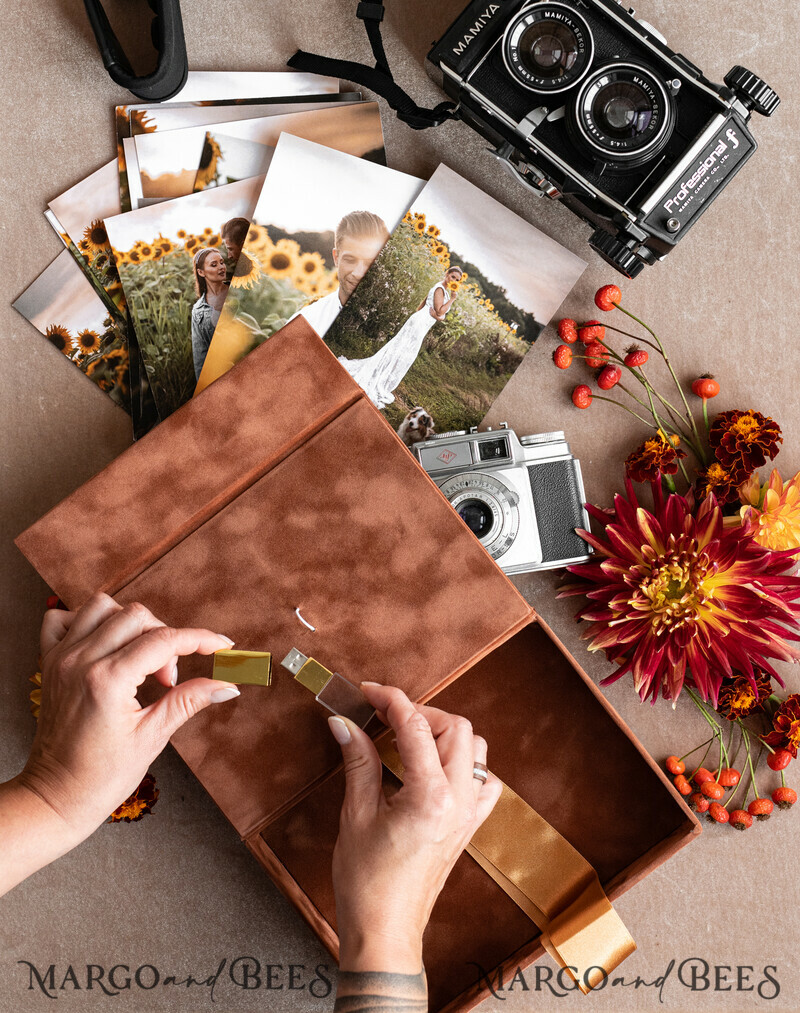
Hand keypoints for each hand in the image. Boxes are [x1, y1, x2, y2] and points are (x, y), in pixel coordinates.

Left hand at [17, 593, 238, 840]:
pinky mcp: (49, 663)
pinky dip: (87, 622)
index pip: (164, 640)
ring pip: (102, 607)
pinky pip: (62, 618)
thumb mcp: (153, 737)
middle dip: (165, 638)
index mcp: (108, 681)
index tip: (221, 645)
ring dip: (130, 624)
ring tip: (139, 658)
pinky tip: (105, 645)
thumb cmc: (101, 777)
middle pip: (137, 616)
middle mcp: (80, 661)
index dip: (200, 640)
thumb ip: (189, 701)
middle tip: (168, 679)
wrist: (55, 797)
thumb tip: (228, 685)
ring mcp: (60, 659)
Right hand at [327, 682, 501, 973]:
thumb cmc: (367, 883)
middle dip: (420, 713)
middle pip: (454, 727)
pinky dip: (463, 762)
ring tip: (407, 736)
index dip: (390, 700)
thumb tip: (344, 722)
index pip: (416, 726)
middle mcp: (459, 800)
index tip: (367, 692)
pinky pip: (483, 780)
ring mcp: (470, 814)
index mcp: (430, 796)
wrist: (386, 931)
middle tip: (384, 715)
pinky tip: (435, 766)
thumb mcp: (355, 815)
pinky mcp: (470, 826)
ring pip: (474, 748)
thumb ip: (357, 761)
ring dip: (443, 733)